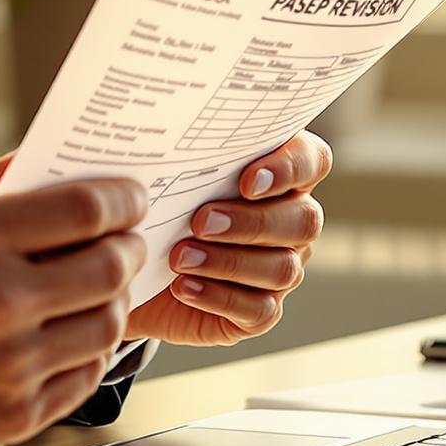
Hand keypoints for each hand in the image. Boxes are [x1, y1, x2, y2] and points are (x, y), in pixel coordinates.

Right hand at [0, 166, 148, 445]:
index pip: (82, 209)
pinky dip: (92, 349)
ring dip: (116, 300)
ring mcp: (10, 363)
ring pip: (108, 324)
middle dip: (130, 248)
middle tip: (128, 242)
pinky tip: (75, 332)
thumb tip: (55, 154)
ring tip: (102, 288)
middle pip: (109, 265)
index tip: (132, 198)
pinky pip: (88, 374)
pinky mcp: (18, 412)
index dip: (122, 200)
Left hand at [123, 132, 330, 347]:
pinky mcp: (260, 311)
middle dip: (251, 221)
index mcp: (278, 177)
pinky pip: (259, 309)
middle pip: (303, 220)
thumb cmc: (158, 206)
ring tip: (180, 256)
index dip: (290, 168)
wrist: (134, 267)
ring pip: (282, 267)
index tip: (248, 180)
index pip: (311, 160)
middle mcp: (290, 222)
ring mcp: (280, 268)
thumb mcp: (166, 176)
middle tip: (200, 222)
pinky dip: (219, 297)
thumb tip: (165, 134)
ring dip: (228, 261)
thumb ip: (184, 155)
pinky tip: (183, 286)